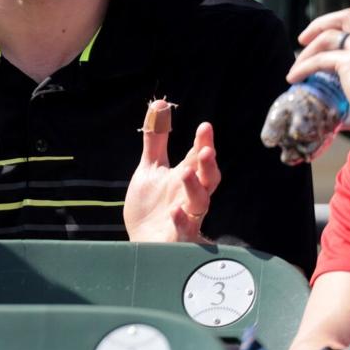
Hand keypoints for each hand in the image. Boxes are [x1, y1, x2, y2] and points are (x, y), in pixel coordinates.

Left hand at [124, 99, 220, 241]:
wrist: (140, 244)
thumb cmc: (150, 206)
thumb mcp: (150, 168)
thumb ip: (156, 139)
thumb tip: (160, 105)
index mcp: (186, 178)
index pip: (197, 157)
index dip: (203, 143)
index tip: (205, 127)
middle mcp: (190, 196)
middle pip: (208, 180)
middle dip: (208, 165)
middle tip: (205, 151)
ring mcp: (187, 218)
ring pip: (200, 203)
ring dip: (194, 187)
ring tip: (184, 172)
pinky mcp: (178, 239)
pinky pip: (185, 231)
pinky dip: (181, 220)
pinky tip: (174, 210)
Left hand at [286, 8, 349, 139]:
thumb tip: (342, 118)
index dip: (348, 27)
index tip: (333, 37)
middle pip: (347, 16)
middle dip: (322, 23)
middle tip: (304, 38)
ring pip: (328, 35)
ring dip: (308, 48)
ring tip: (296, 65)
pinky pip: (319, 59)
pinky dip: (303, 66)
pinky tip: (294, 77)